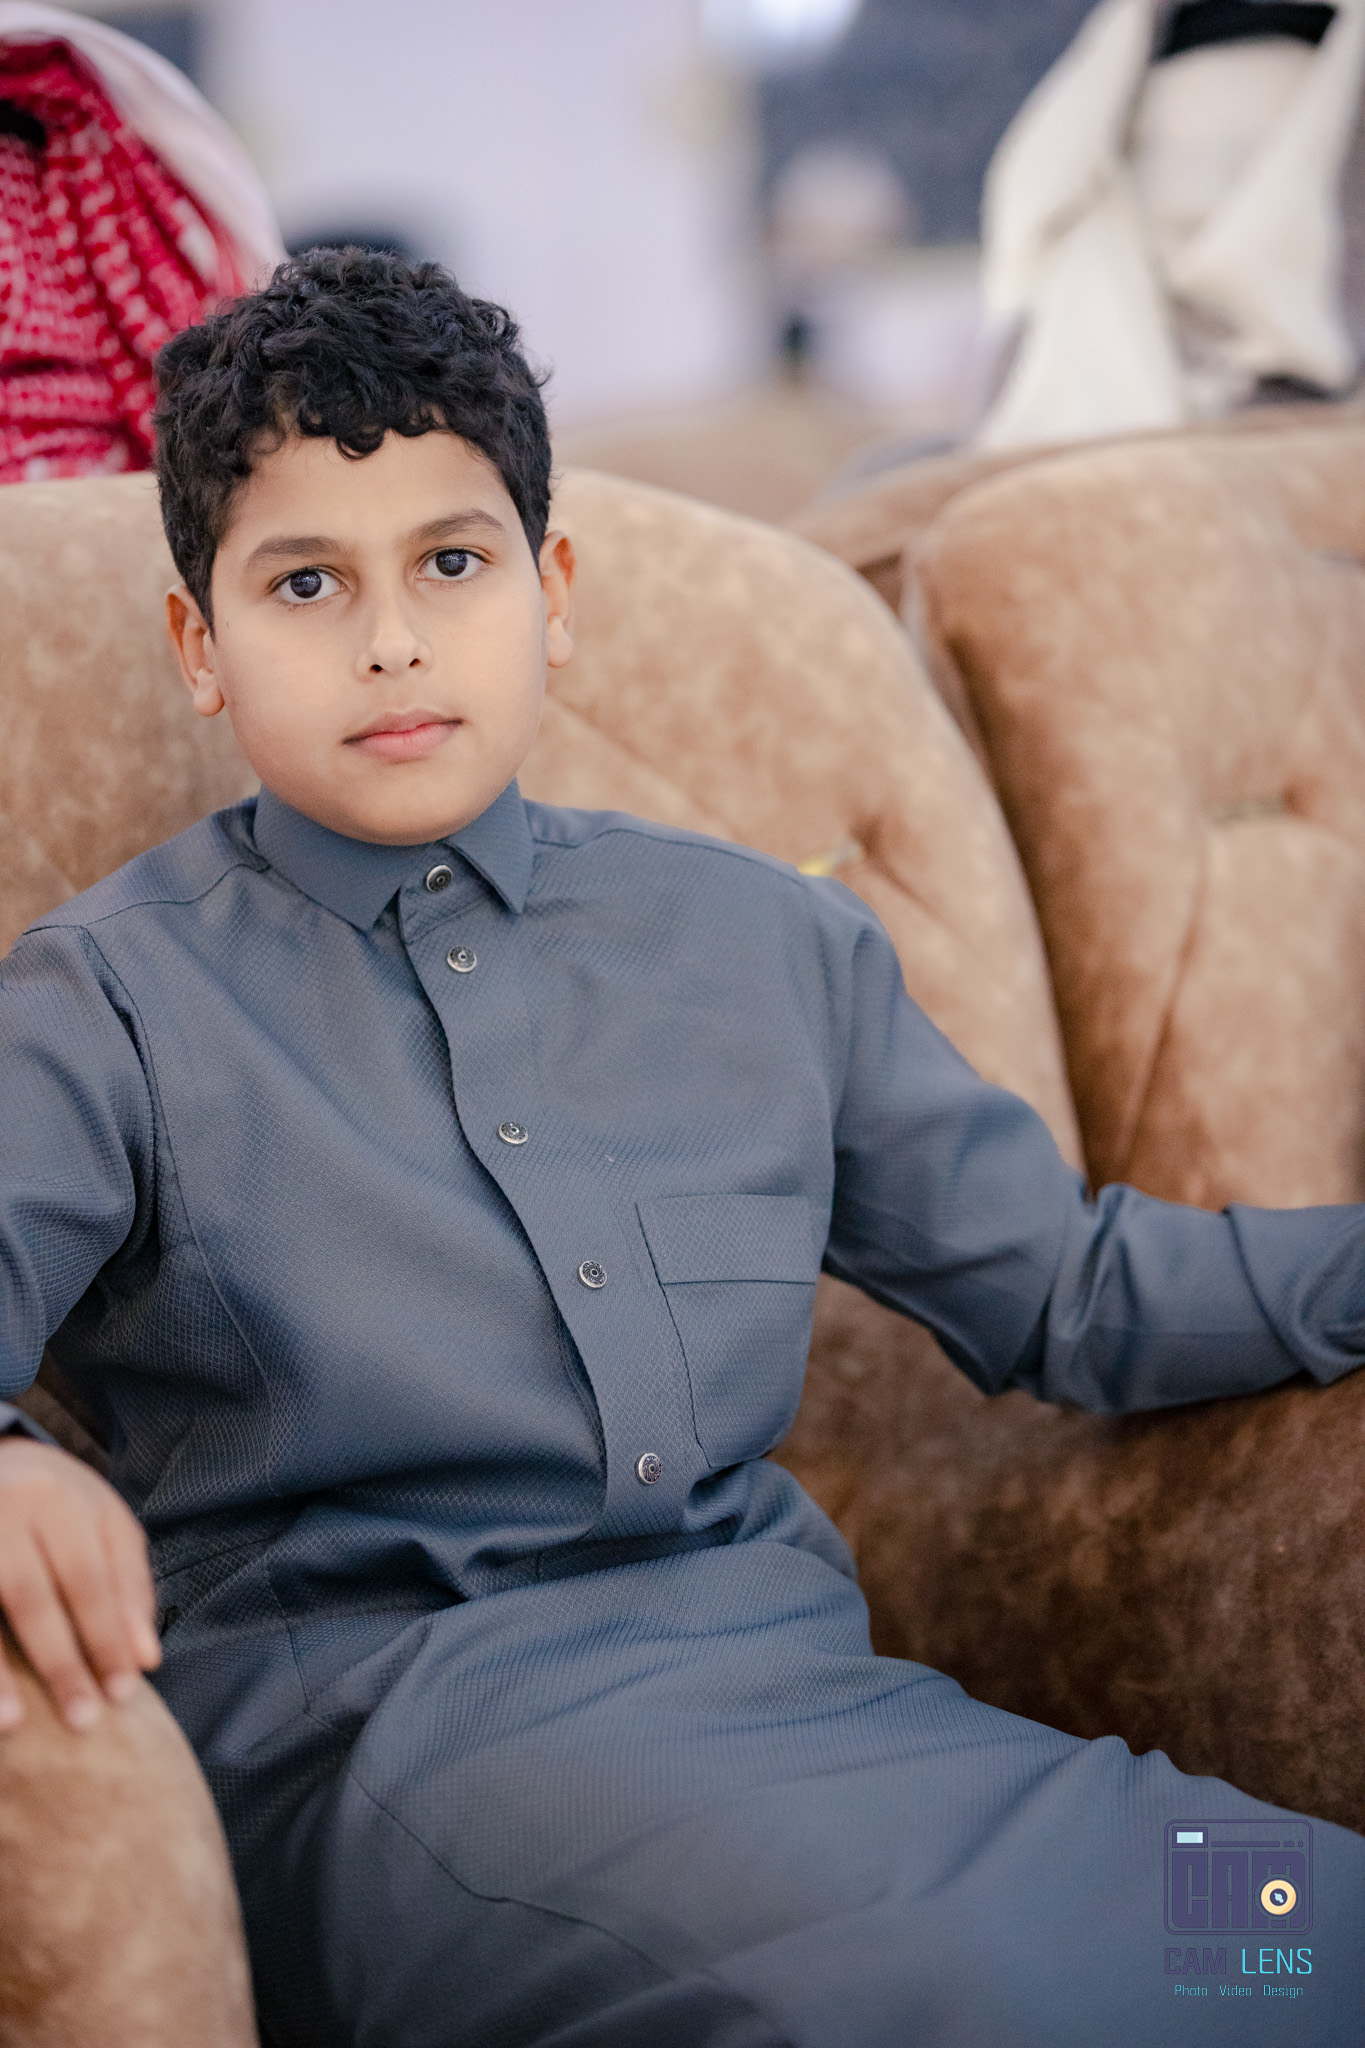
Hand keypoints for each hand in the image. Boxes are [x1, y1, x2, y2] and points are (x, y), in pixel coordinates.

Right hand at [0, 1437, 160, 1731]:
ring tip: (15, 1725)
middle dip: (60, 1662)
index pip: (90, 1580)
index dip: (106, 1638)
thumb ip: (129, 1584)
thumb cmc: (60, 1502)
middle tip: (83, 1719)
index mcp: (60, 1499)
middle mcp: (6, 1509)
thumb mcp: (106, 1523)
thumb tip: (147, 1657)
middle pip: (34, 1597)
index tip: (122, 1693)